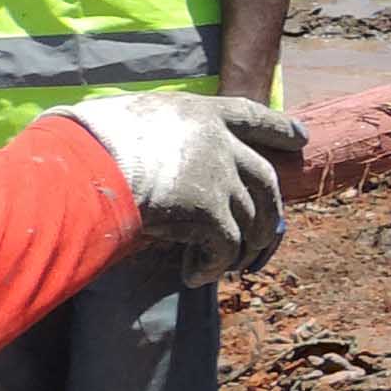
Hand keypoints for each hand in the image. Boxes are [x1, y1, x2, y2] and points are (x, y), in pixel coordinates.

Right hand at [58, 94, 310, 284]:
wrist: (88, 165)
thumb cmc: (92, 142)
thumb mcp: (132, 120)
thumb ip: (156, 132)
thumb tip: (143, 146)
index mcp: (201, 113)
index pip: (252, 116)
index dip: (279, 127)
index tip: (302, 137)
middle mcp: (219, 143)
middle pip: (266, 178)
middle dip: (271, 210)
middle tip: (268, 234)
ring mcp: (219, 177)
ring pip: (251, 219)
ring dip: (242, 248)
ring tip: (232, 266)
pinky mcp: (210, 212)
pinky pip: (225, 247)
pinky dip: (214, 266)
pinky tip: (196, 276)